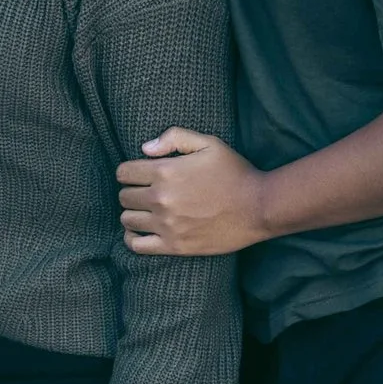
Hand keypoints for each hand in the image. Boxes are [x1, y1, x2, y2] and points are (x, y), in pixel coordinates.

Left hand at [118, 128, 271, 255]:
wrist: (259, 207)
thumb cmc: (235, 172)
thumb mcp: (209, 144)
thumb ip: (174, 137)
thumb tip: (144, 149)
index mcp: (165, 171)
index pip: (123, 173)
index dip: (129, 171)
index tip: (139, 174)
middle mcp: (161, 199)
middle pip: (124, 196)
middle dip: (131, 191)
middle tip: (146, 192)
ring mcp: (167, 225)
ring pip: (127, 220)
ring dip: (132, 213)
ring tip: (146, 211)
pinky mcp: (175, 246)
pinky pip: (136, 245)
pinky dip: (133, 238)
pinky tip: (141, 231)